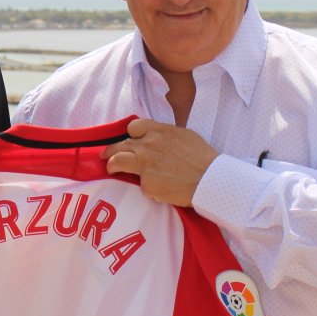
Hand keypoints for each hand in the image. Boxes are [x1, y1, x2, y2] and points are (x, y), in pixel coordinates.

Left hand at [100, 118, 218, 206]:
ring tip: (111, 168)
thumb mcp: (185, 135)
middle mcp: (147, 145)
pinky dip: (147, 186)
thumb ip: (167, 135)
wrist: (210, 179)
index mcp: (159, 131)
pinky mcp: (146, 183)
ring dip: (112, 165)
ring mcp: (145, 164)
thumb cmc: (203, 157)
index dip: (130, 135)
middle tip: (106, 155)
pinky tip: (156, 188)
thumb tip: (159, 139)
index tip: (129, 140)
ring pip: (118, 162)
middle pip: (121, 145)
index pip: (133, 127)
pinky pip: (141, 184)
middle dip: (111, 150)